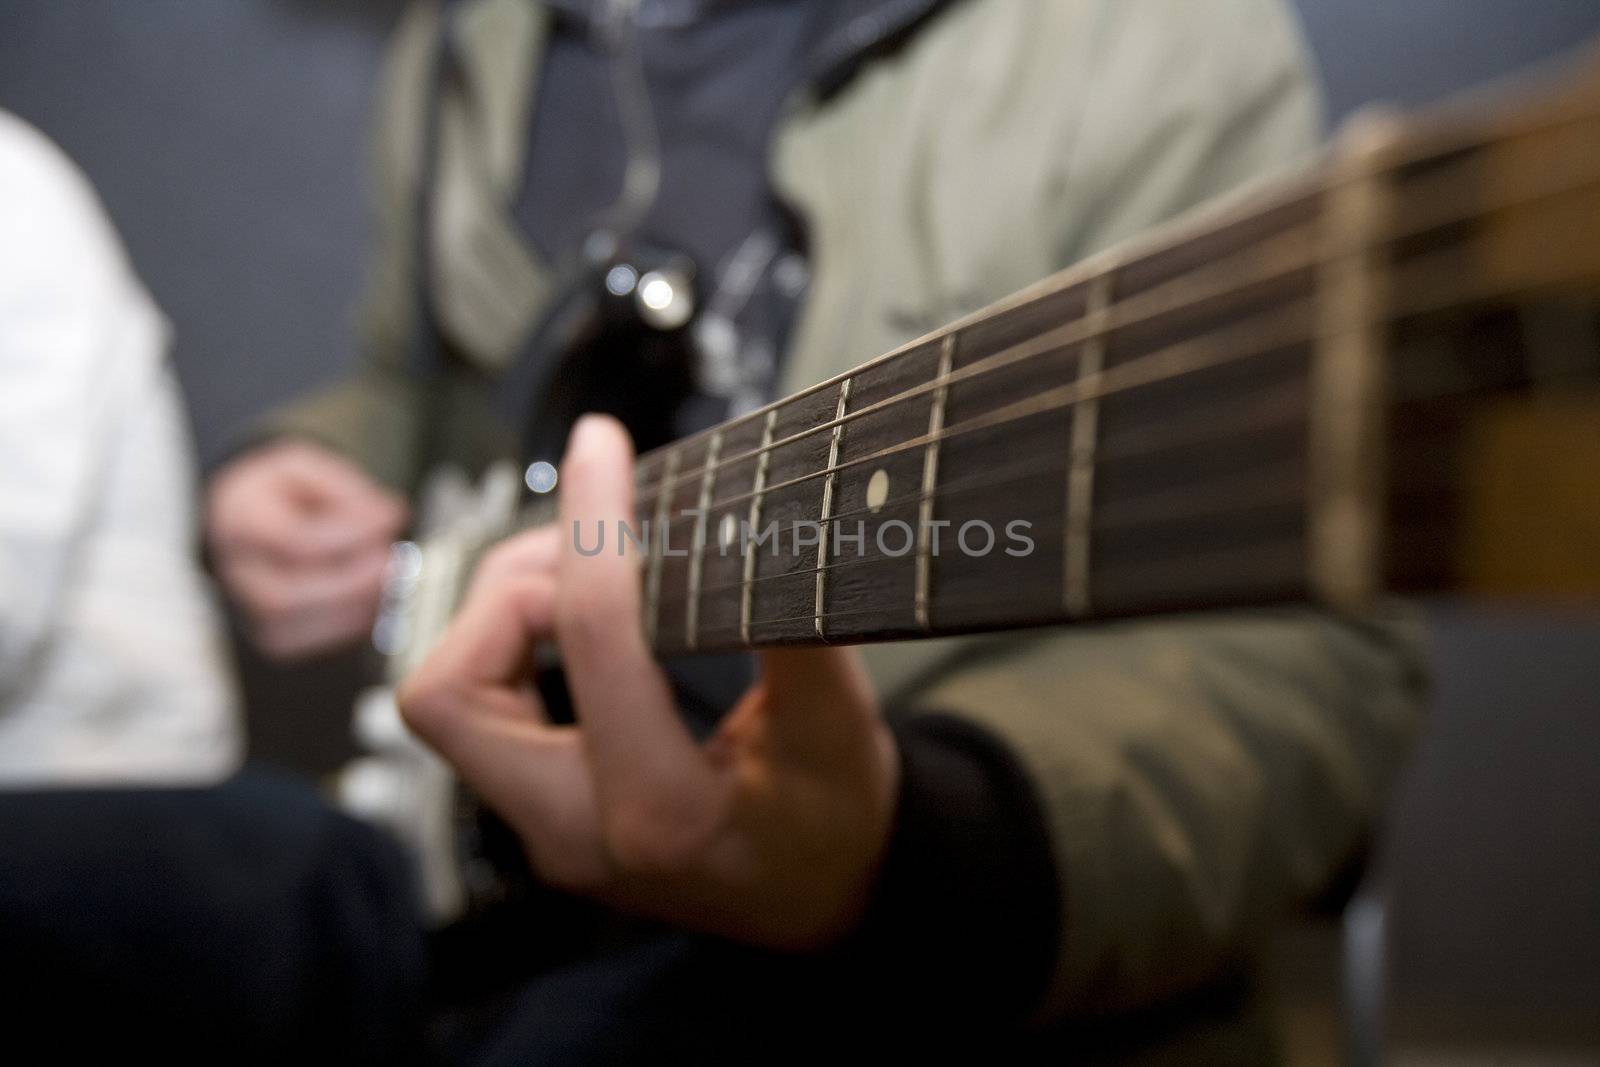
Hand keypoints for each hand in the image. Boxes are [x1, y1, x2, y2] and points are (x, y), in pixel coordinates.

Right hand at [207, 439, 407, 659]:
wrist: (247, 522)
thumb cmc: (281, 495)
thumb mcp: (306, 469)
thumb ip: (346, 490)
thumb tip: (389, 514)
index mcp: (239, 523)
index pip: (291, 539)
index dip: (348, 533)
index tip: (390, 516)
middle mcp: (236, 573)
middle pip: (285, 596)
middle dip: (350, 582)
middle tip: (393, 560)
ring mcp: (249, 610)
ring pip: (296, 626)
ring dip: (354, 606)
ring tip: (390, 578)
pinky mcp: (272, 636)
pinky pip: (310, 643)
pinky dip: (349, 625)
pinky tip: (374, 600)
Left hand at [398, 415, 899, 949]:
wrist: (827, 902)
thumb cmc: (837, 822)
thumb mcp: (842, 727)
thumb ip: (794, 626)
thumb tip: (755, 517)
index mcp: (659, 813)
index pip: (593, 638)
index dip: (596, 520)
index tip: (604, 446)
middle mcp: (575, 831)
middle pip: (450, 690)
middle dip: (507, 592)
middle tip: (591, 546)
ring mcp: (544, 829)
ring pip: (447, 698)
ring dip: (502, 614)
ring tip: (592, 569)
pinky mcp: (538, 812)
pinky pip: (483, 709)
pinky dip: (516, 644)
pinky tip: (585, 615)